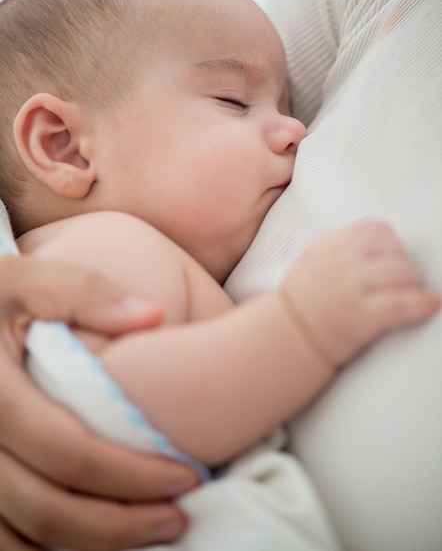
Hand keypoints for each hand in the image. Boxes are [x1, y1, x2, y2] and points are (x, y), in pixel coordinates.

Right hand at [0, 256, 198, 549]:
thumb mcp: (28, 280)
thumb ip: (84, 291)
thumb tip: (153, 315)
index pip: (69, 453)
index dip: (132, 475)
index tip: (186, 477)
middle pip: (48, 512)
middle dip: (121, 526)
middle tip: (177, 518)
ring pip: (21, 540)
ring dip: (90, 547)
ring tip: (147, 533)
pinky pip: (3, 539)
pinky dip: (50, 548)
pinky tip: (96, 538)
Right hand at [281, 221, 439, 367]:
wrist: (287, 335)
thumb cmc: (304, 301)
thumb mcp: (314, 260)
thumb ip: (342, 247)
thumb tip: (385, 242)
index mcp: (331, 244)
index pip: (376, 229)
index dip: (391, 243)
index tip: (394, 255)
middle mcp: (341, 260)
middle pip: (395, 250)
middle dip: (404, 264)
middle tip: (404, 279)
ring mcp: (351, 287)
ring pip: (403, 273)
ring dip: (413, 283)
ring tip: (412, 292)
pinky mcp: (362, 315)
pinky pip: (403, 303)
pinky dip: (422, 303)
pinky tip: (430, 303)